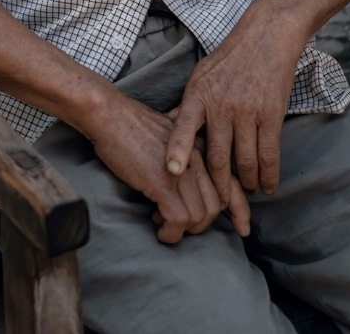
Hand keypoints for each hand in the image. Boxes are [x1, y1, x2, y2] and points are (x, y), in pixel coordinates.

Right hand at [89, 90, 249, 243]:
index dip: (240, 210)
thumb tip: (187, 177)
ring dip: (183, 230)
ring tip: (163, 223)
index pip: (231, 182)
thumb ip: (185, 153)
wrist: (108, 115)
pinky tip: (159, 230)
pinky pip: (177, 221)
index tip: (241, 229)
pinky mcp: (163, 183)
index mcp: (200, 146)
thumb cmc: (131, 125)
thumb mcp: (169, 135)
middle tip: (180, 225)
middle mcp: (197, 158)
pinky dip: (170, 233)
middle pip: (216, 206)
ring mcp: (182, 170)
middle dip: (202, 225)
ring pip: (198, 217)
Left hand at [164, 11, 301, 202]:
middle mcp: (221, 105)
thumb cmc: (229, 59)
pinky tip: (267, 184)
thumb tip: (169, 131)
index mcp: (199, 94)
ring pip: (244, 162)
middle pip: (217, 157)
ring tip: (246, 190)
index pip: (183, 126)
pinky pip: (269, 155)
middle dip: (218, 186)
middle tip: (220, 203)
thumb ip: (189, 105)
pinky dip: (268, 175)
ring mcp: (247, 111)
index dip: (177, 150)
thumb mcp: (201, 75)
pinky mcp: (271, 115)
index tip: (172, 171)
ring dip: (246, 183)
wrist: (266, 37)